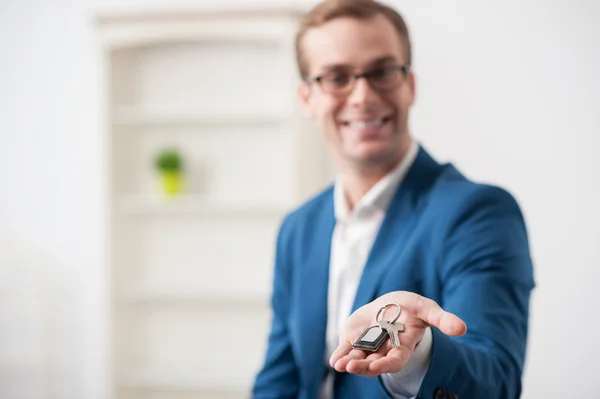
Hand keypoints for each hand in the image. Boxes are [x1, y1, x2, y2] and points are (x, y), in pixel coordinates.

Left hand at [329, 291, 466, 376]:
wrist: (390, 304)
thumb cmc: (410, 308)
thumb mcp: (427, 310)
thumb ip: (443, 320)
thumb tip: (462, 329)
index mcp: (402, 347)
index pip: (394, 360)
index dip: (385, 364)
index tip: (375, 367)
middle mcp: (383, 351)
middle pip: (373, 363)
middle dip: (363, 367)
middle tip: (350, 367)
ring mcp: (367, 347)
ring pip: (358, 359)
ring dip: (348, 363)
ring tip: (339, 365)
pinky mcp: (353, 340)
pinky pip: (346, 350)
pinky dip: (340, 356)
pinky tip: (335, 360)